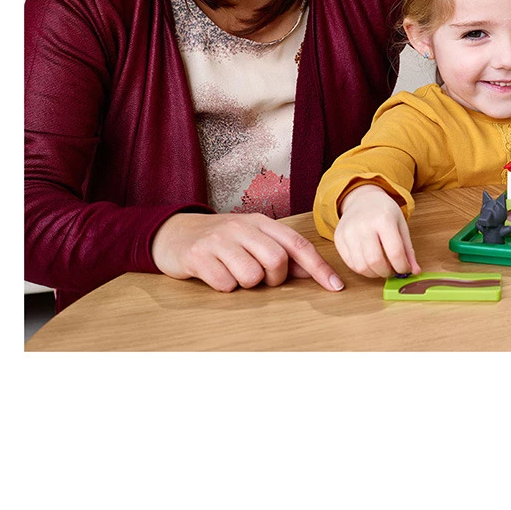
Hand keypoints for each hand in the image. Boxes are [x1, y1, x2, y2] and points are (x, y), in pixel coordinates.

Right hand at [151, 212, 344, 292]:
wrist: (174, 233)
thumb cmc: (222, 241)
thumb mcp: (252, 240)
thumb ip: (281, 254)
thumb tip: (313, 274)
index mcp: (261, 222)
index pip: (298, 244)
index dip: (319, 267)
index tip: (336, 287)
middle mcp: (242, 227)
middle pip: (277, 261)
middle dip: (274, 279)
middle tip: (259, 278)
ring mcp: (219, 240)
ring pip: (251, 276)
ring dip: (246, 284)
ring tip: (233, 272)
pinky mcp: (198, 255)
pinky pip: (225, 284)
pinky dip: (223, 287)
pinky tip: (214, 274)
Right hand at [335, 184, 420, 278]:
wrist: (362, 199)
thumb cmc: (384, 212)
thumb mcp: (401, 225)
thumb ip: (408, 250)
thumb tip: (415, 271)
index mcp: (384, 219)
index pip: (395, 252)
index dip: (402, 266)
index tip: (404, 269)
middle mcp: (364, 225)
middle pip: (375, 261)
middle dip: (387, 272)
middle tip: (392, 270)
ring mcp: (348, 232)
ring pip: (361, 266)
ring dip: (374, 273)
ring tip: (381, 267)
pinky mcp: (339, 239)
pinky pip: (350, 264)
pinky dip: (362, 269)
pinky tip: (369, 263)